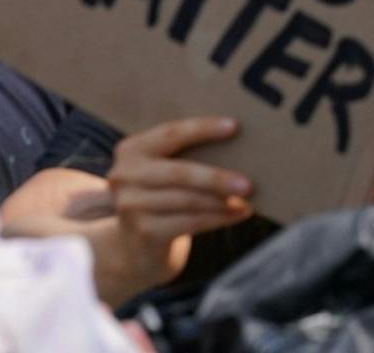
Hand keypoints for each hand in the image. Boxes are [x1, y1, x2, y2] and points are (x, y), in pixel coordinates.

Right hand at [100, 117, 252, 298]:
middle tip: (249, 183)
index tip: (234, 126)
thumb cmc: (165, 195)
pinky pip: (190, 222)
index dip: (202, 129)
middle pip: (178, 173)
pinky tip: (240, 213)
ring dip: (222, 201)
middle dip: (216, 178)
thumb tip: (240, 141)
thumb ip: (189, 153)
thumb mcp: (166, 169)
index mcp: (132, 149)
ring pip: (187, 201)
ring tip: (249, 199)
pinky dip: (219, 218)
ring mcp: (130, 206)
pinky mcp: (142, 233)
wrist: (138, 246)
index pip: (171, 134)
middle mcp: (124, 176)